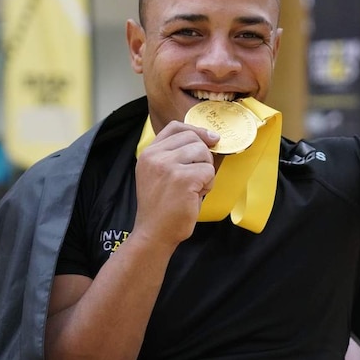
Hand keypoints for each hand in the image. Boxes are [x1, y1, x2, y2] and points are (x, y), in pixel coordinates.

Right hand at [134, 122, 218, 246]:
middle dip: (203, 155)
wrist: (154, 233)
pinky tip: (195, 195)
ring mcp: (167, 166)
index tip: (209, 139)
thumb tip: (210, 138)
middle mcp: (155, 156)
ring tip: (194, 187)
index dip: (195, 130)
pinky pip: (208, 171)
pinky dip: (208, 184)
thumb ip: (174, 155)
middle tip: (198, 175)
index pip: (175, 126)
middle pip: (193, 138)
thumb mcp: (159, 174)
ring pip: (203, 153)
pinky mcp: (183, 178)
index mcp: (148, 153)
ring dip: (206, 171)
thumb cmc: (162, 207)